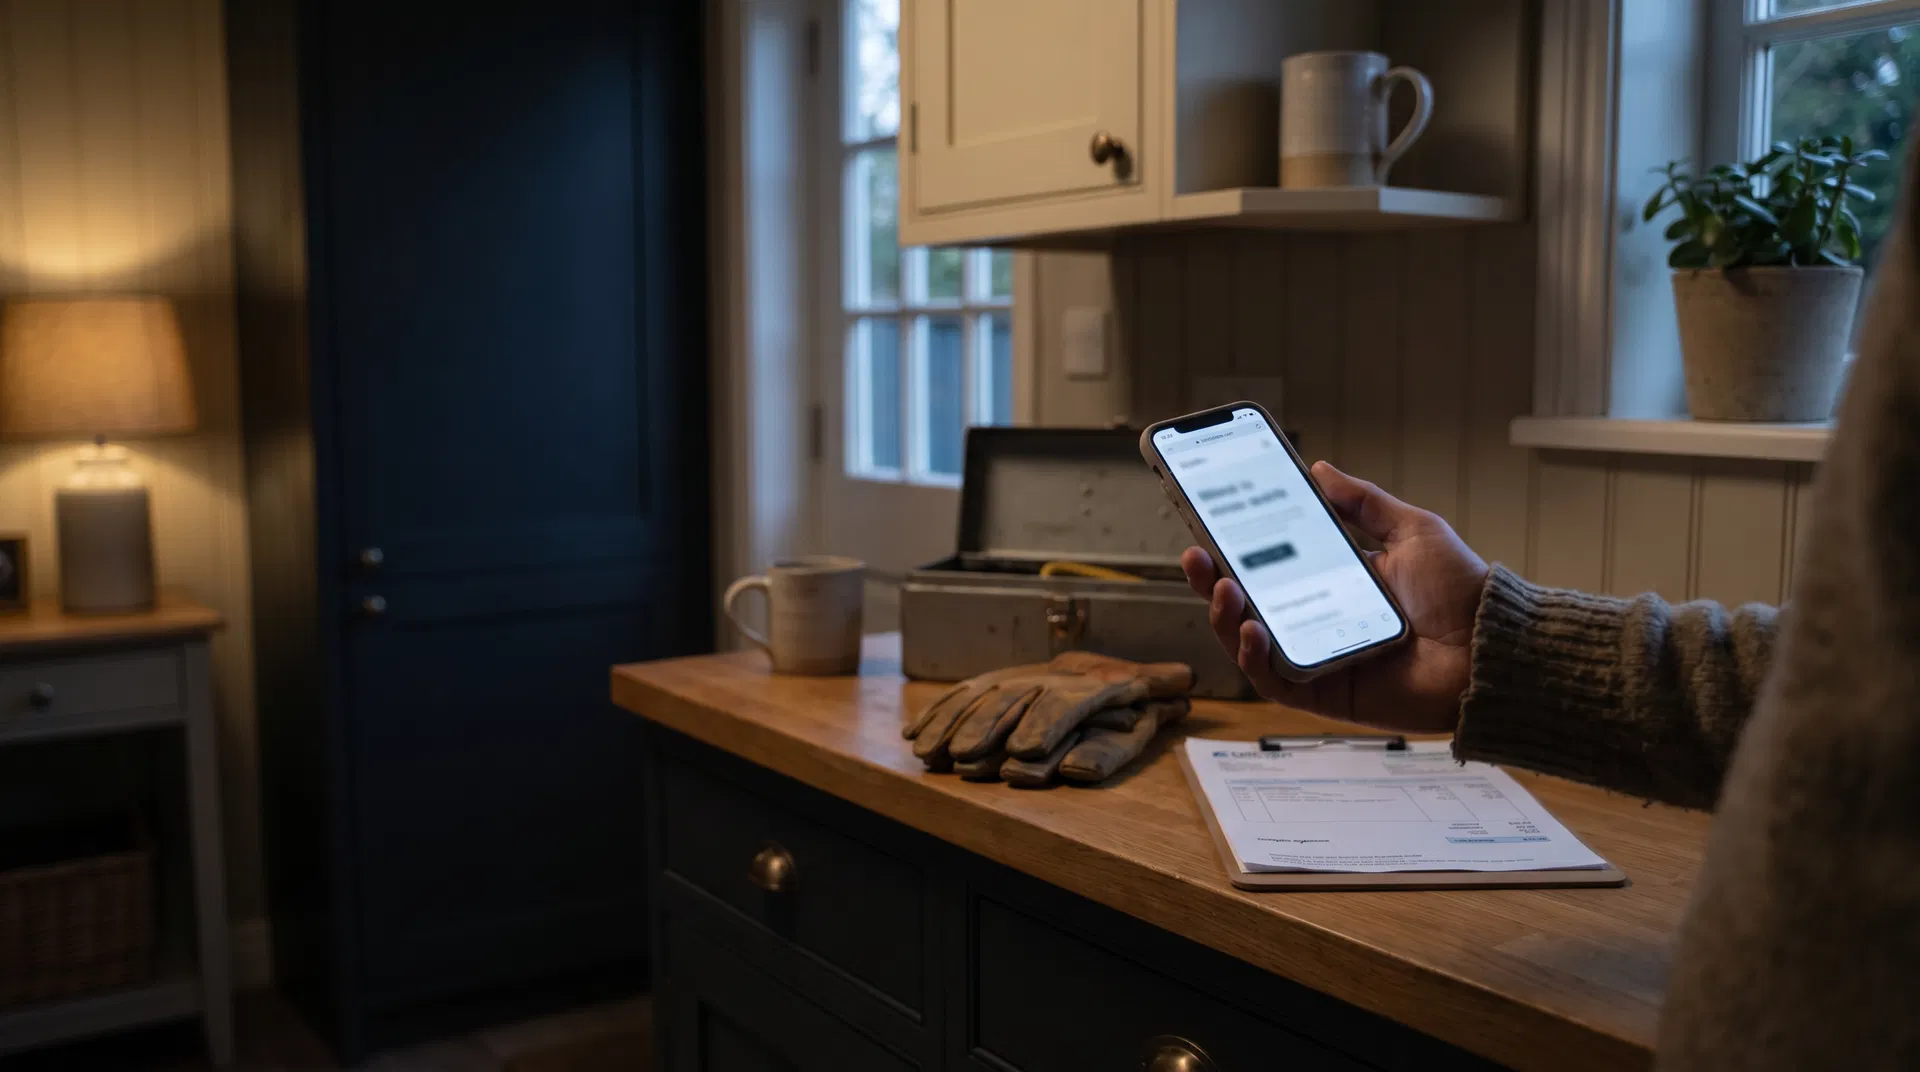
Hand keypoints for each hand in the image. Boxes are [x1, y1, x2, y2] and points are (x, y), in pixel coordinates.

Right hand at [1182, 462, 1488, 734]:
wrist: (1492, 646)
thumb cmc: (1461, 592)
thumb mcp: (1411, 530)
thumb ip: (1364, 503)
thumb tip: (1320, 469)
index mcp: (1333, 584)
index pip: (1270, 567)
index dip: (1235, 549)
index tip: (1209, 522)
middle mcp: (1318, 622)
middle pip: (1247, 605)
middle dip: (1212, 580)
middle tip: (1197, 553)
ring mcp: (1318, 660)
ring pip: (1249, 644)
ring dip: (1224, 616)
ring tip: (1222, 587)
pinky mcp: (1325, 695)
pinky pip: (1274, 681)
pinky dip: (1254, 657)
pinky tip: (1250, 630)